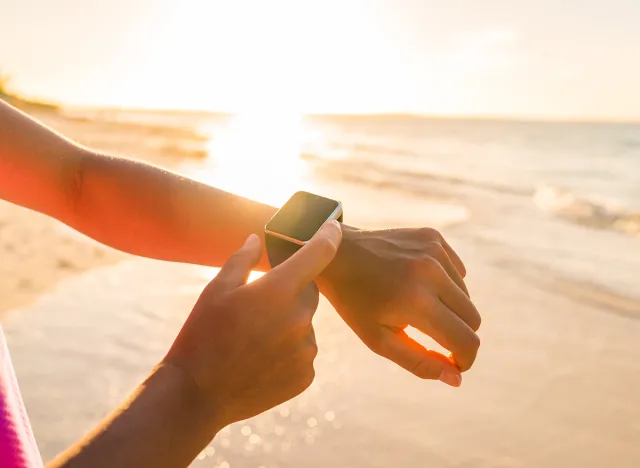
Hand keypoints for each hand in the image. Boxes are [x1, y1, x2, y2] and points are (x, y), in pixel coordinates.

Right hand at [164, 221, 341, 428]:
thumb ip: (242, 259)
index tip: (332, 227)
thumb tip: (256, 238)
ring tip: (254, 340)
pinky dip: (289, 352)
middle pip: (309, 293)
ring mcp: (305, 349)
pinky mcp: (306, 375)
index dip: (328, 236)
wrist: (197, 394)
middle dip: (290, 293)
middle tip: (259, 307)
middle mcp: (300, 318)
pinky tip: (261, 359)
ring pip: (305, 325)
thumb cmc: (202, 335)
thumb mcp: (216, 290)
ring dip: (288, 325)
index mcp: (279, 290)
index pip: (318, 254)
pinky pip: (304, 352)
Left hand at [318, 226, 479, 386]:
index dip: (464, 360)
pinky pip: (458, 271)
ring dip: (450, 308)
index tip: (453, 364)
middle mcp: (430, 272)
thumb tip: (457, 379)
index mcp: (415, 302)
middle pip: (472, 319)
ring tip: (417, 307)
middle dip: (458, 335)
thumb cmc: (354, 302)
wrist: (335, 253)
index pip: (465, 341)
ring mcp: (433, 250)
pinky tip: (418, 283)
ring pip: (466, 296)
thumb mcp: (378, 339)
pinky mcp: (433, 236)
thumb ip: (419, 362)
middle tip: (433, 337)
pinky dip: (446, 284)